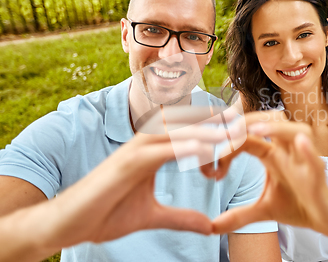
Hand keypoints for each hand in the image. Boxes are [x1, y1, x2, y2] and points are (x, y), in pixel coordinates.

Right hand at [39, 125, 227, 250]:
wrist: (68, 223)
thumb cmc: (105, 214)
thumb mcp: (152, 217)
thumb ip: (180, 217)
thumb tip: (207, 225)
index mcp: (151, 152)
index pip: (185, 134)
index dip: (210, 128)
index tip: (236, 127)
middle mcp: (144, 145)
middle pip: (184, 126)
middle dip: (214, 121)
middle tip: (243, 117)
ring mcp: (135, 152)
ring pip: (176, 134)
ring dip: (206, 130)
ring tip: (234, 129)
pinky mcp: (126, 163)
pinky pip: (161, 150)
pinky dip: (185, 147)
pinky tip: (206, 149)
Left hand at [202, 112, 327, 234]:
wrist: (326, 220)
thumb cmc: (298, 205)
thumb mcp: (263, 210)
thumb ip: (239, 215)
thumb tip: (212, 227)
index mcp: (274, 154)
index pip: (248, 138)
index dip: (227, 145)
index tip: (207, 164)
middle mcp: (288, 151)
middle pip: (271, 123)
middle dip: (247, 122)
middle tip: (224, 130)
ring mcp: (304, 162)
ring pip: (296, 132)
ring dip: (276, 128)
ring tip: (253, 130)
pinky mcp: (318, 177)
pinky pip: (316, 160)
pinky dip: (308, 151)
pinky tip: (300, 143)